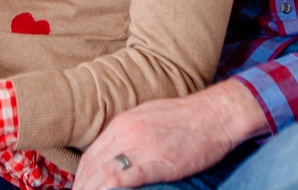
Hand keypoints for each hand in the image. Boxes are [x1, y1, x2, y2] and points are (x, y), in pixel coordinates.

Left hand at [73, 80, 268, 189]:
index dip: (82, 177)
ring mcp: (139, 146)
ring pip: (101, 175)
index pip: (91, 155)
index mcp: (123, 123)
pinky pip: (120, 180)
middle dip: (83, 186)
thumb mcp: (150, 118)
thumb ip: (130, 134)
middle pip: (91, 166)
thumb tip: (117, 154)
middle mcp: (125, 132)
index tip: (81, 189)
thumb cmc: (188, 118)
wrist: (216, 114)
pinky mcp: (155, 161)